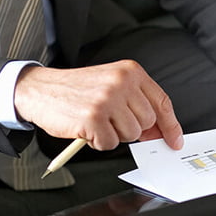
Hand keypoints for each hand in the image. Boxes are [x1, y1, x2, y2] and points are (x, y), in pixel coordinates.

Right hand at [14, 60, 183, 150]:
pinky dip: (98, 142)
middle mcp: (121, 82)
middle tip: (111, 122)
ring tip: (96, 122)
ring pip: (130, 135)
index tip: (175, 140)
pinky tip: (86, 128)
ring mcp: (108, 99)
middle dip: (131, 129)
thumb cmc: (77, 90)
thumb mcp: (111, 85)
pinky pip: (109, 143)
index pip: (162, 102)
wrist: (40, 89)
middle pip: (147, 122)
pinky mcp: (93, 118)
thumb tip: (159, 131)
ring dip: (113, 135)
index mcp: (130, 72)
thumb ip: (136, 103)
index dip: (170, 125)